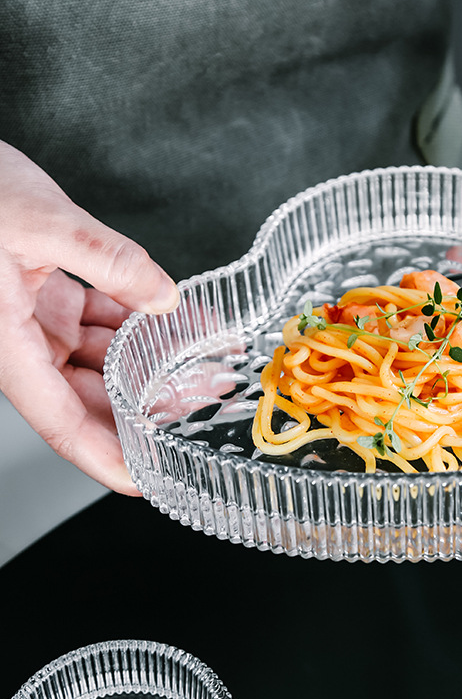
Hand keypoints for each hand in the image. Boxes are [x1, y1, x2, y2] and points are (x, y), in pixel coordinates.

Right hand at [0, 141, 179, 493]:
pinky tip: (178, 319)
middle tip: (202, 405)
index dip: (105, 456)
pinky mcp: (45, 293)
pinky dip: (139, 321)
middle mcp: (18, 341)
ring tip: (204, 362)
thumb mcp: (39, 219)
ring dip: (150, 362)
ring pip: (101, 359)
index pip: (60, 421)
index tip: (145, 480)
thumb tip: (163, 296)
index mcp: (5, 343)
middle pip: (89, 396)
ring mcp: (33, 319)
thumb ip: (108, 259)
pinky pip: (100, 319)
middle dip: (146, 406)